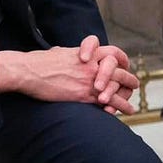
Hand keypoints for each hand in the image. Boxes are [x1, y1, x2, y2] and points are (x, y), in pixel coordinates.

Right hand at [0, 44, 135, 112]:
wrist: (29, 71)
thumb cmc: (38, 62)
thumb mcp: (58, 52)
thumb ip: (67, 54)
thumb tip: (62, 54)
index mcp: (86, 53)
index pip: (111, 52)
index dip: (120, 59)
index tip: (124, 65)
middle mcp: (91, 64)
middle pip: (118, 69)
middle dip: (128, 78)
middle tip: (134, 84)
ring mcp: (89, 79)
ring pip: (117, 85)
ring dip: (127, 94)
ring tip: (131, 104)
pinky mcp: (85, 94)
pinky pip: (109, 100)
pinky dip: (121, 106)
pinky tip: (127, 111)